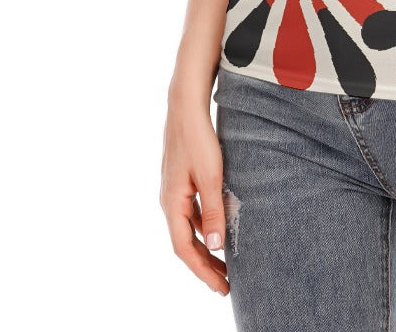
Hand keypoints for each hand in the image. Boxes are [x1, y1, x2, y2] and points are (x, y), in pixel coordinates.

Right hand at [161, 97, 229, 295]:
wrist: (186, 107)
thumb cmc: (198, 139)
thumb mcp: (211, 177)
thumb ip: (213, 213)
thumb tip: (214, 248)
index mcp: (171, 204)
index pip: (184, 249)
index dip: (203, 271)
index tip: (221, 288)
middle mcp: (169, 201)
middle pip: (185, 243)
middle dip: (205, 265)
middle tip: (227, 284)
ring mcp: (174, 191)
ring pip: (188, 228)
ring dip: (206, 246)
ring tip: (227, 262)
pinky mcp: (182, 180)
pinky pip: (192, 213)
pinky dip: (205, 226)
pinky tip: (219, 228)